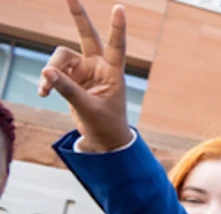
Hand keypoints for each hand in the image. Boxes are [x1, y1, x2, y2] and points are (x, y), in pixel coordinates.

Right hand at [37, 0, 134, 152]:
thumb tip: (47, 71)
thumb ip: (68, 90)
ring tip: (46, 90)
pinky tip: (44, 93)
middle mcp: (98, 66)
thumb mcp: (88, 109)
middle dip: (78, 16)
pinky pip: (53, 71)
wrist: (104, 137)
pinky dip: (47, 81)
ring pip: (60, 57)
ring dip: (51, 72)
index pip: (117, 45)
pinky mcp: (70, 77)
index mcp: (113, 72)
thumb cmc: (106, 124)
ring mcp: (83, 70)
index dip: (117, 27)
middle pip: (86, 35)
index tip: (120, 8)